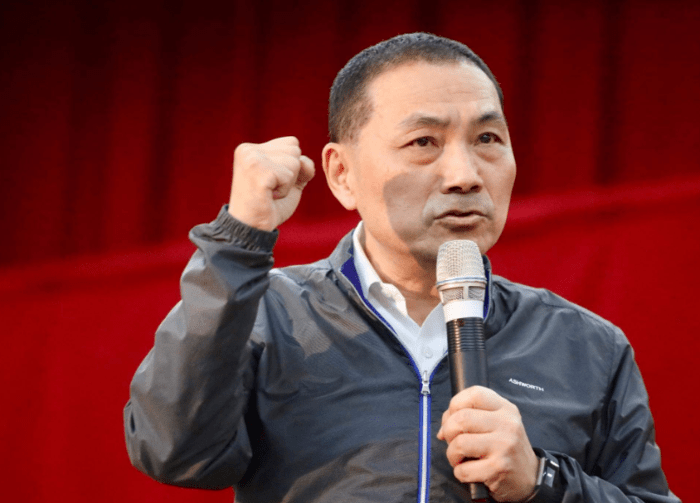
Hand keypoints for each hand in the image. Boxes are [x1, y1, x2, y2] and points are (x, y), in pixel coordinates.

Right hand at [228, 136, 314, 230]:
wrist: (252, 228)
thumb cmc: (269, 205)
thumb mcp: (289, 180)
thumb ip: (301, 166)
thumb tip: (305, 162)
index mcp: (251, 148)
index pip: (292, 143)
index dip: (290, 166)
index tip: (272, 181)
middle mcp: (248, 149)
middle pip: (295, 150)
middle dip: (290, 174)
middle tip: (271, 188)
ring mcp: (252, 159)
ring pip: (294, 162)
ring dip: (288, 183)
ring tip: (270, 192)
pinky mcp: (258, 172)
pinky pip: (289, 176)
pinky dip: (284, 191)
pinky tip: (269, 197)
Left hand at [437, 386, 539, 501]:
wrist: (531, 477)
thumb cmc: (506, 448)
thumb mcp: (496, 424)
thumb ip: (470, 418)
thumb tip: (442, 429)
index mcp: (505, 409)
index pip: (474, 393)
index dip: (455, 404)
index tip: (453, 417)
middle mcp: (507, 424)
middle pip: (461, 418)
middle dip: (448, 431)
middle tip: (453, 441)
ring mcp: (504, 445)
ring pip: (459, 443)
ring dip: (452, 454)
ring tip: (461, 458)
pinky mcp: (499, 468)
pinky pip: (464, 469)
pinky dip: (460, 472)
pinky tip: (471, 471)